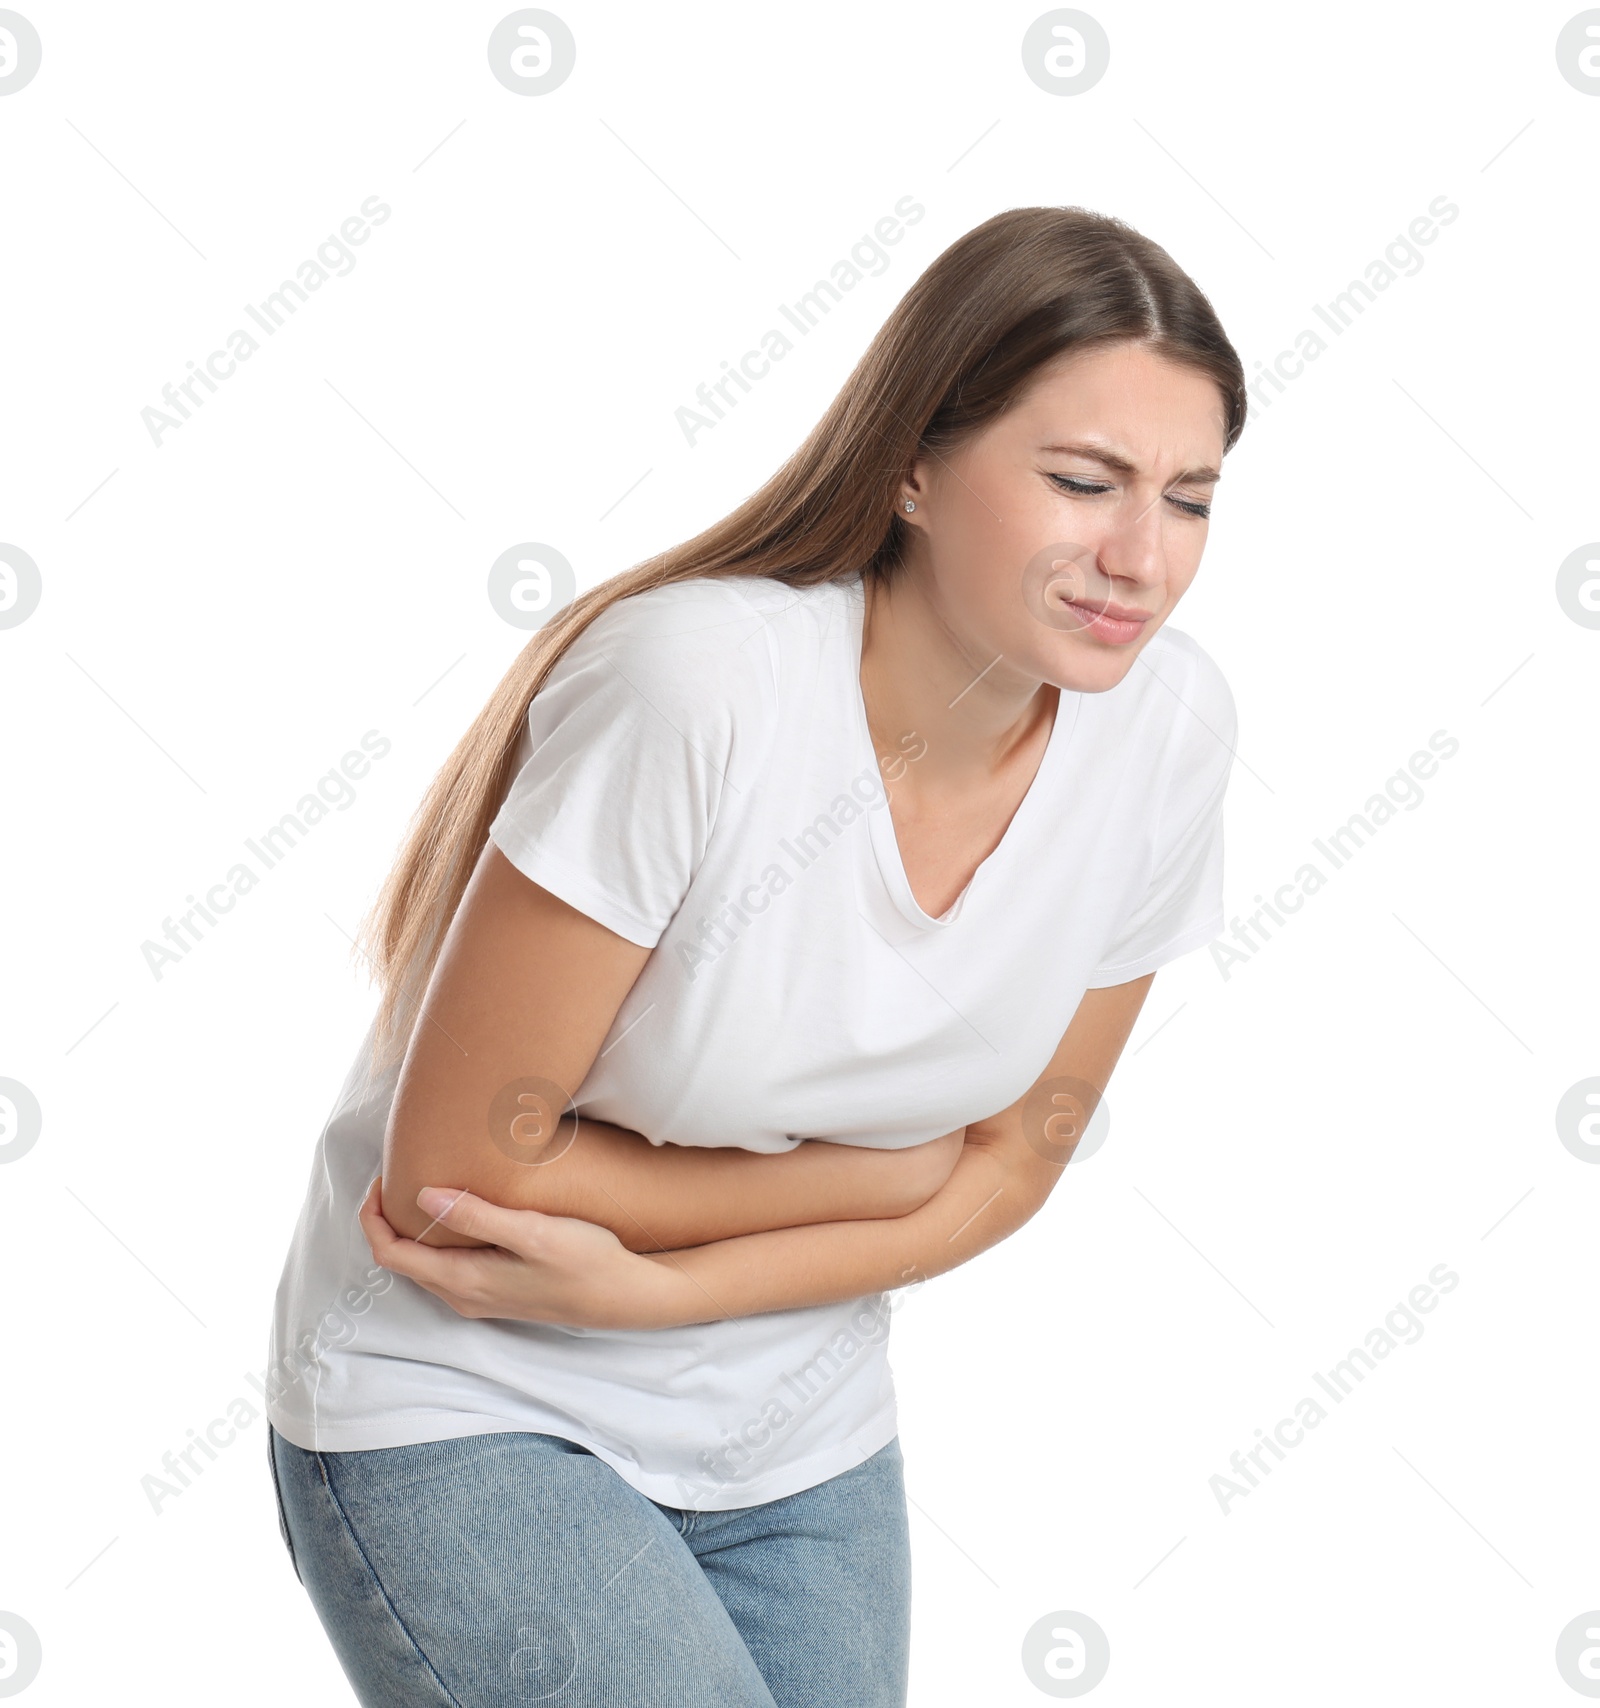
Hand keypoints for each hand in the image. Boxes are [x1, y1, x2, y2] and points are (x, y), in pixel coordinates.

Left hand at [358, 1177, 690, 1329]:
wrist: (622, 1297)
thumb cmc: (584, 1261)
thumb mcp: (533, 1232)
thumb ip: (478, 1216)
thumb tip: (424, 1197)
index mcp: (462, 1281)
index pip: (390, 1253)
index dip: (373, 1216)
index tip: (382, 1178)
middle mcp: (461, 1296)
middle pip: (401, 1260)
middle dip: (387, 1219)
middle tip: (398, 1173)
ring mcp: (478, 1299)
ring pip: (423, 1264)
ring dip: (412, 1230)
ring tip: (423, 1186)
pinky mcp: (495, 1294)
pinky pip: (445, 1268)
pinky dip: (436, 1240)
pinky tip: (458, 1214)